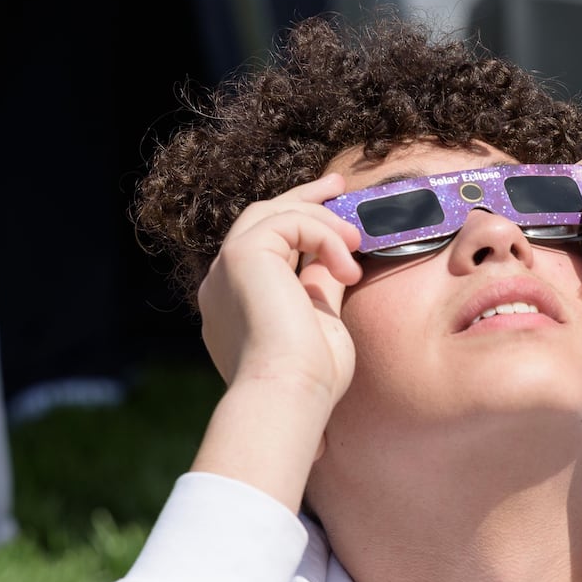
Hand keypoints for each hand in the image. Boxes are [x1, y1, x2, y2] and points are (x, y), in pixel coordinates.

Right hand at [189, 173, 363, 507]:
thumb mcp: (321, 322)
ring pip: (273, 214)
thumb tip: (336, 260)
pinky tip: (348, 265)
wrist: (288, 396)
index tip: (335, 211)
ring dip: (323, 220)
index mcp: (237, 306)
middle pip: (260, 219)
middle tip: (340, 185)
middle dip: (303, 198)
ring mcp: (226, 269)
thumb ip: (321, 286)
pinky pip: (289, 221)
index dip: (299, 225)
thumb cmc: (310, 379)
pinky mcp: (241, 256)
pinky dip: (325, 236)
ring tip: (358, 242)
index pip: (264, 248)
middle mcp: (222, 285)